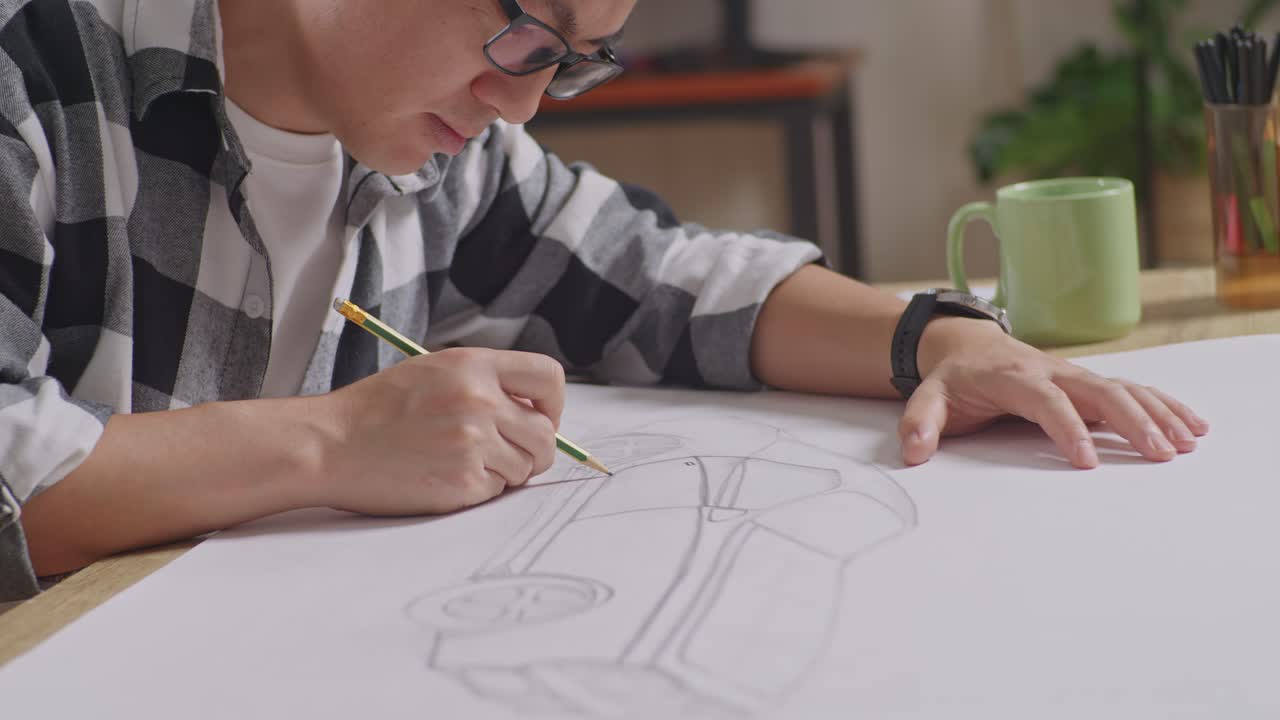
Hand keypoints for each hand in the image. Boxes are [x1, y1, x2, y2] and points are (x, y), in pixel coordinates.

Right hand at [319, 348, 563, 514]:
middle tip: (509, 455)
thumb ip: (484, 382)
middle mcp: (480, 401)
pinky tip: (444, 477)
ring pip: (524, 467)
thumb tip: (534, 410)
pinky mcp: (463, 482)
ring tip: (461, 462)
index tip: (542, 417)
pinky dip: (478, 490)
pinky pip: (496, 491)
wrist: (331, 445)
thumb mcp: (434, 371)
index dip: (553, 404)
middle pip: (545, 434)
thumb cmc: (377, 410)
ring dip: (504, 471)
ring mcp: (473, 443)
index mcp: (474, 366)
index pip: (548, 377)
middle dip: (534, 450)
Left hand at [899, 318, 1209, 468]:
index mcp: (1015, 377)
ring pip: (1124, 389)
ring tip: (1185, 444)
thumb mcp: (928, 397)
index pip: (1047, 402)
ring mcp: (1076, 375)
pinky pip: (1133, 391)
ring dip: (1157, 414)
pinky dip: (1164, 406)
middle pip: (1100, 390)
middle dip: (1132, 421)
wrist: (968, 346)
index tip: (1086, 462)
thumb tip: (913, 451)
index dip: (1067, 429)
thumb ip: (919, 423)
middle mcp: (1053, 371)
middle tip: (1158, 454)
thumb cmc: (953, 378)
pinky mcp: (1089, 384)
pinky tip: (1192, 426)